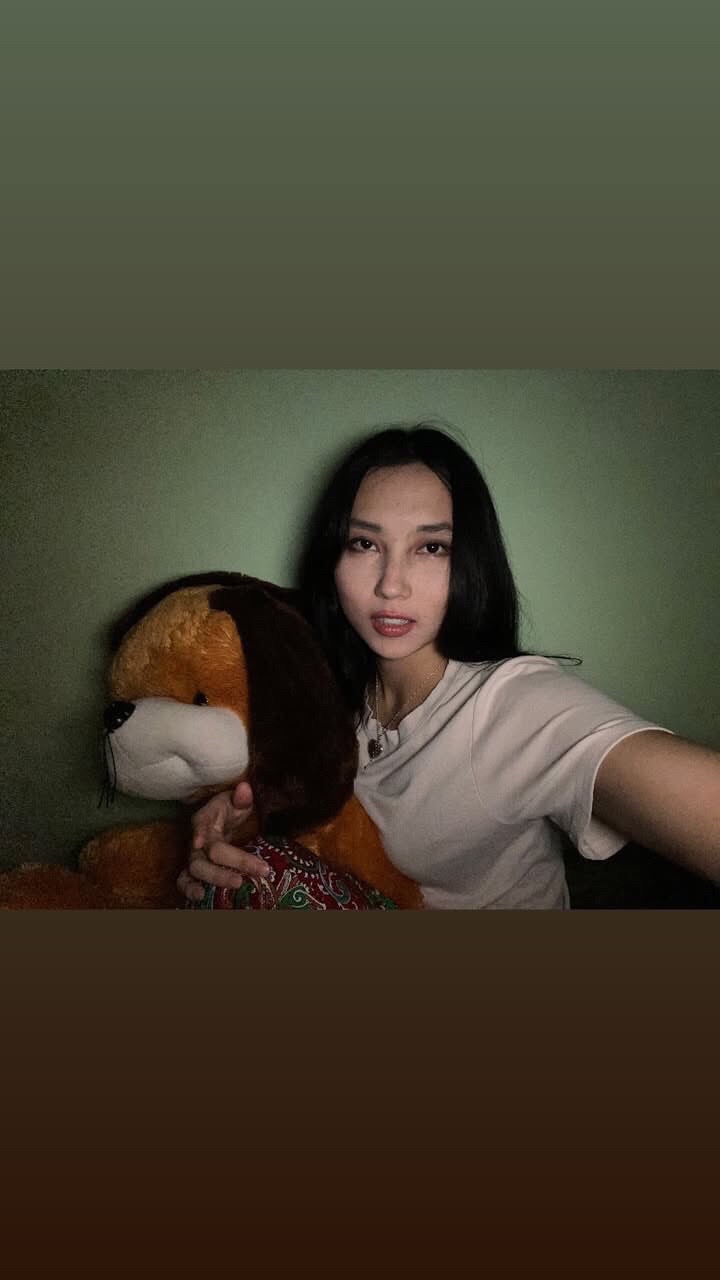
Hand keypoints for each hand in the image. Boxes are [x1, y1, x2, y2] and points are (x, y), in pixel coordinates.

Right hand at [176, 780, 270, 901]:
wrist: (222, 819)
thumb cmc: (229, 810)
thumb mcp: (236, 800)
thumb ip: (241, 797)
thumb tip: (245, 788)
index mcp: (204, 819)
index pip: (201, 825)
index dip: (199, 832)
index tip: (200, 842)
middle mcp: (196, 840)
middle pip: (206, 855)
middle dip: (227, 865)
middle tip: (253, 873)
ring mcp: (194, 856)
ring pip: (195, 870)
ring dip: (214, 879)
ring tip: (234, 885)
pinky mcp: (194, 870)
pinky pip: (185, 881)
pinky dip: (189, 890)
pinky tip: (201, 898)